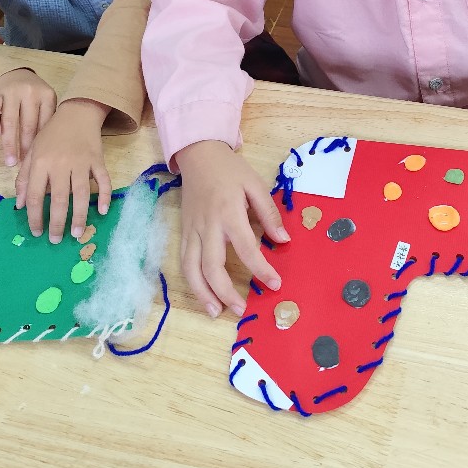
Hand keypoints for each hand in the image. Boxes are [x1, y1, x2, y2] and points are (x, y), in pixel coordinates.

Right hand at [0, 68, 56, 168]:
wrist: (15, 74)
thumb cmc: (33, 96)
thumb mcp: (45, 103)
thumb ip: (46, 120)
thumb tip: (45, 153)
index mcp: (48, 96)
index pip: (44, 124)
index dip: (40, 143)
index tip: (37, 160)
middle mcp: (31, 92)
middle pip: (28, 125)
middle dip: (25, 147)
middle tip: (22, 165)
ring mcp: (12, 91)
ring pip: (10, 120)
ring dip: (9, 142)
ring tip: (9, 160)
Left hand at [16, 98, 111, 241]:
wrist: (77, 113)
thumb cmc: (51, 135)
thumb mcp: (32, 152)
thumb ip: (24, 178)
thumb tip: (20, 205)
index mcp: (41, 163)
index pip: (35, 195)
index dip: (34, 216)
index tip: (36, 231)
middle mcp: (60, 164)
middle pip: (58, 199)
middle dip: (57, 223)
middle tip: (55, 240)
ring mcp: (81, 162)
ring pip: (80, 194)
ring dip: (79, 216)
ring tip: (77, 234)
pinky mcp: (98, 160)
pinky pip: (103, 181)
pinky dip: (103, 196)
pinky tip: (102, 211)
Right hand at [174, 140, 289, 317]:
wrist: (198, 155)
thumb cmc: (230, 170)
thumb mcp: (255, 185)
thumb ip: (269, 214)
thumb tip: (284, 240)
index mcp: (229, 212)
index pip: (246, 248)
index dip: (261, 269)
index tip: (274, 284)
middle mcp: (207, 225)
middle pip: (212, 266)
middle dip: (226, 292)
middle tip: (242, 309)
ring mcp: (192, 230)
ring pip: (192, 269)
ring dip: (203, 294)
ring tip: (217, 312)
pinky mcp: (183, 232)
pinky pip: (184, 262)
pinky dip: (192, 282)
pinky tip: (202, 295)